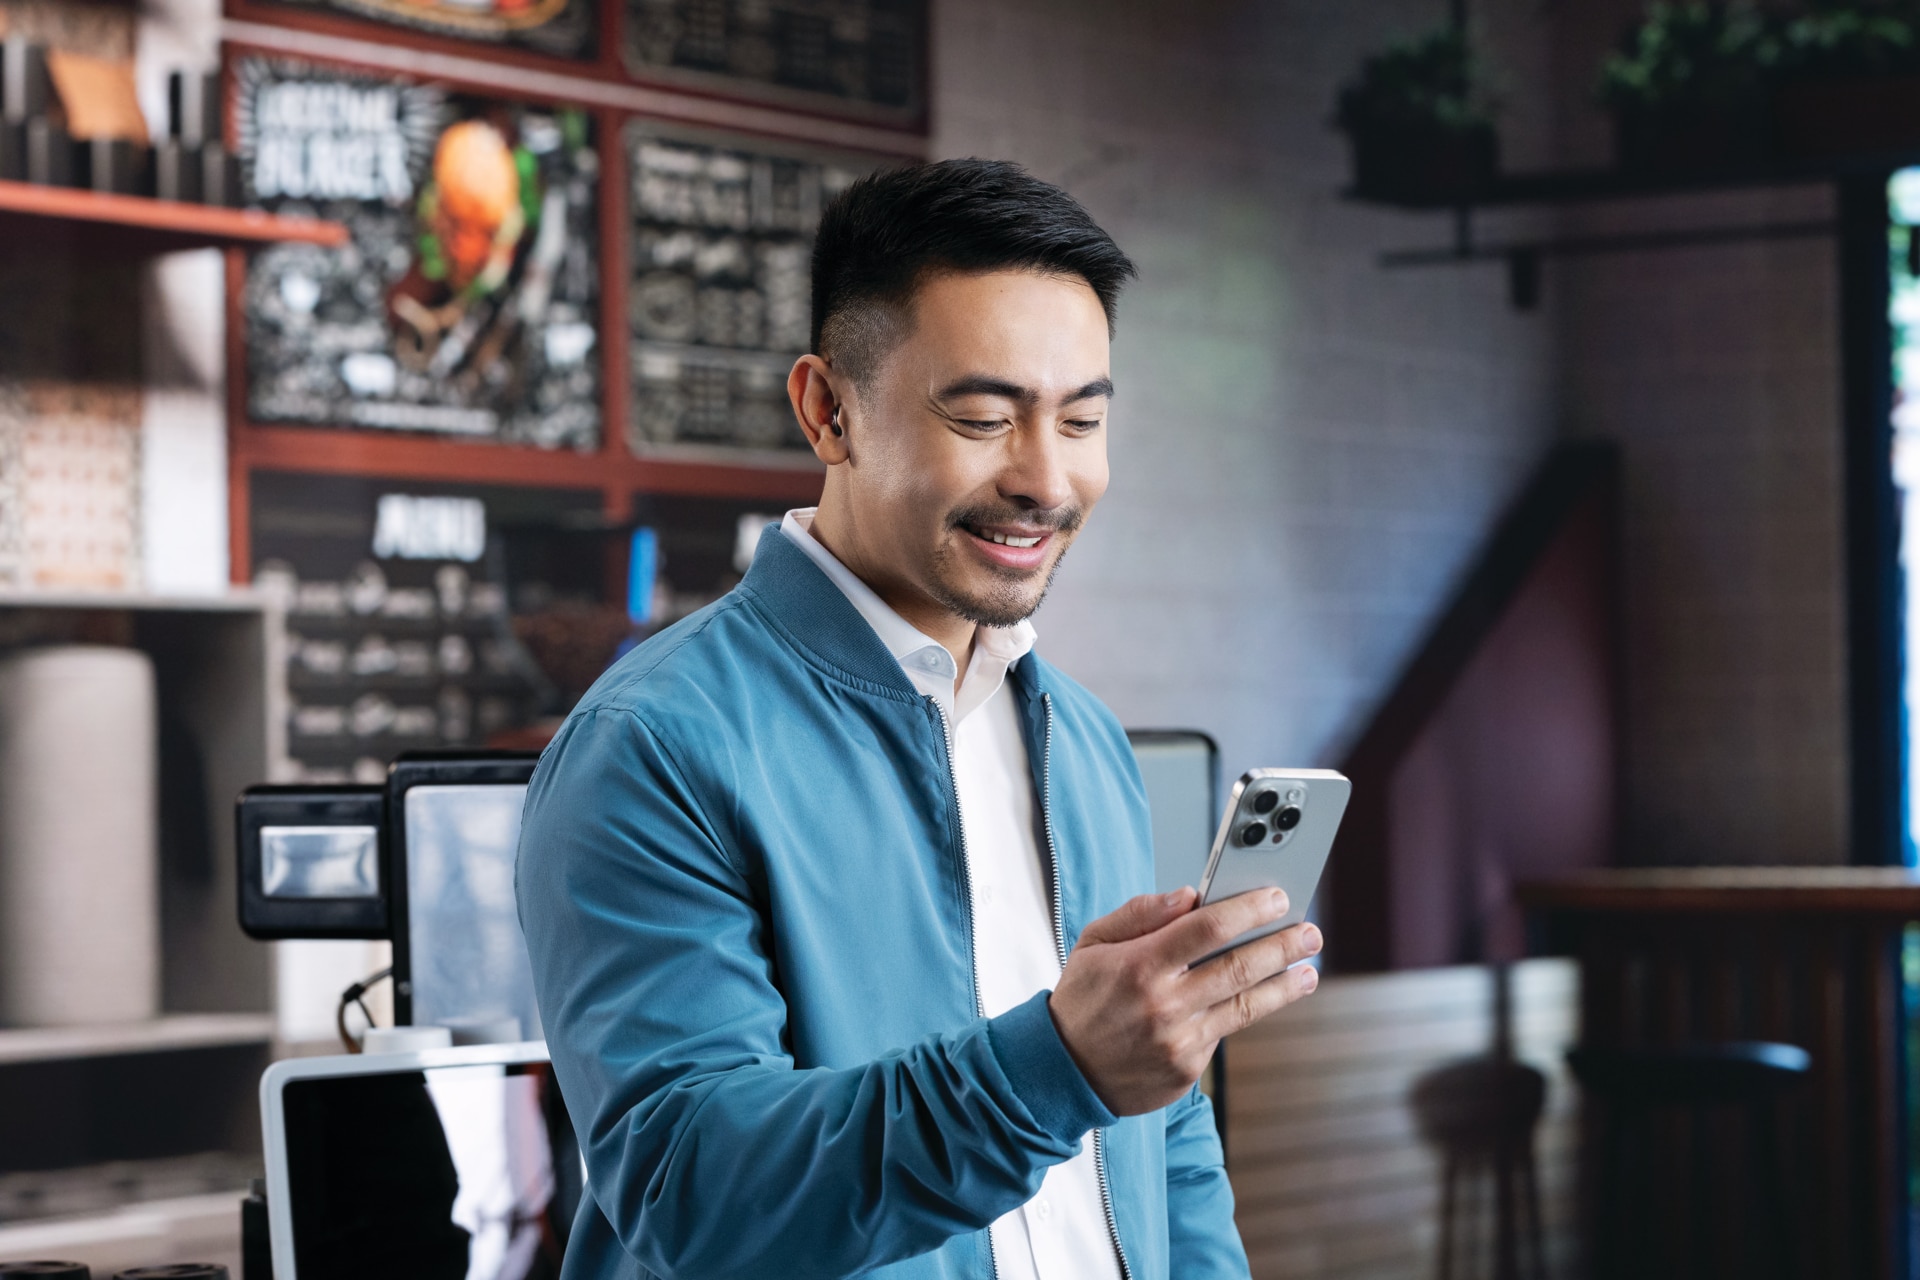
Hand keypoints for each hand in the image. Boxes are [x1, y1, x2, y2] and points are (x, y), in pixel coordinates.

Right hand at [1047, 887, 1321, 1115]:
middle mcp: (1164, 1004)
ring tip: (1308, 971)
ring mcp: (1179, 1041)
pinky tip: (1261, 998)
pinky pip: (1222, 1032)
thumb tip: (1190, 895)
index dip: (1248, 909)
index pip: (1208, 928)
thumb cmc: (1081, 998)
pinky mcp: (1186, 1068)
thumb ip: (1140, 913)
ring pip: (1245, 1006)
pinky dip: (1241, 1011)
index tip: (1276, 897)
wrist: (1062, 1072)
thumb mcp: (1093, 943)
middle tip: (1311, 932)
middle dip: (1282, 946)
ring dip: (1284, 986)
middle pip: (1239, 967)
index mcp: (1139, 965)